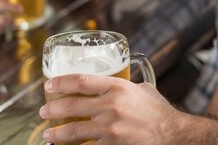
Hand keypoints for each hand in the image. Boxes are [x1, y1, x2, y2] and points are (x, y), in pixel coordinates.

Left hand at [40, 74, 185, 144]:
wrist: (173, 135)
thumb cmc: (159, 112)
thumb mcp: (143, 90)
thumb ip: (126, 85)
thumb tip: (115, 82)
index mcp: (118, 88)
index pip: (81, 80)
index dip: (60, 81)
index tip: (48, 84)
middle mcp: (111, 107)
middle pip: (71, 106)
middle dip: (52, 109)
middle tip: (44, 111)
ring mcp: (110, 130)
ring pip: (73, 132)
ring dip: (56, 134)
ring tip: (48, 134)